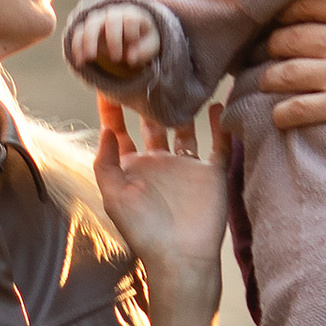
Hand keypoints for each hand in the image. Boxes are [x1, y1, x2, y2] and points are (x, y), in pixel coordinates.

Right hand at [66, 2, 154, 76]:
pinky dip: (77, 47)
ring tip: (87, 60)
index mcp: (132, 15)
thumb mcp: (151, 45)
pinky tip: (79, 61)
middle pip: (111, 20)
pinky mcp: (87, 29)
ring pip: (90, 24)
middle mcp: (114, 14)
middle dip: (113, 39)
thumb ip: (144, 50)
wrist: (129, 33)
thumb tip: (130, 58)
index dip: (130, 35)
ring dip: (88, 42)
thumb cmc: (142, 38)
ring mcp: (99, 20)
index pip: (130, 20)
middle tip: (116, 59)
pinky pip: (78, 33)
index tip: (131, 52)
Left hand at [93, 95, 227, 310]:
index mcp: (132, 167)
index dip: (112, 108)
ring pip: (185, 128)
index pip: (119, 131)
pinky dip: (220, 124)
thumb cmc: (143, 231)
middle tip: (145, 67)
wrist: (181, 257)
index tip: (106, 79)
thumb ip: (107, 162)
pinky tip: (217, 102)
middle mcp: (159, 162)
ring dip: (183, 106)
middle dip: (148, 98)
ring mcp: (186, 167)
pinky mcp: (212, 173)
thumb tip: (106, 129)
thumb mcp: (115, 195)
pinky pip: (218, 143)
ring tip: (181, 78)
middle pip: (152, 122)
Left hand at [258, 0, 325, 153]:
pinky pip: (297, 109)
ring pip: (285, 71)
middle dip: (271, 42)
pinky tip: (277, 116)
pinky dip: (282, 113)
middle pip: (289, 36)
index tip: (280, 16)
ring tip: (263, 79)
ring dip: (269, 76)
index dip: (288, 10)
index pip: (308, 2)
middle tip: (263, 48)